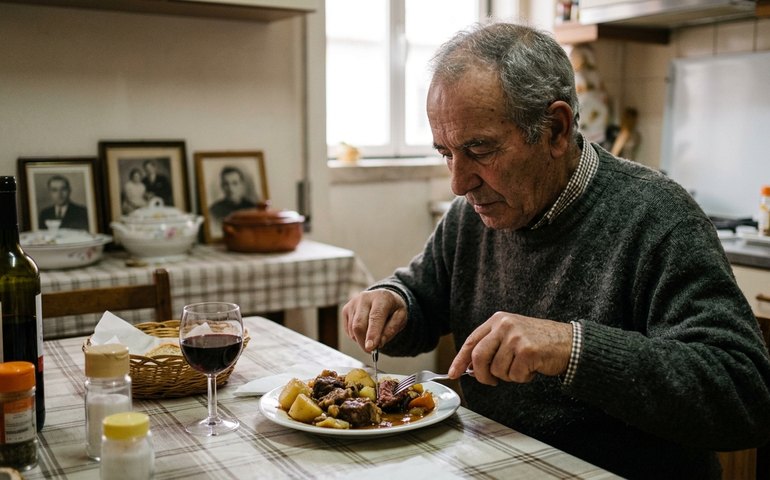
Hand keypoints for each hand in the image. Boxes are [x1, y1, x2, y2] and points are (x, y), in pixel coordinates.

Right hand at [343, 289, 407, 352]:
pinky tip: (365, 331)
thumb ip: (391, 330)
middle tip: (372, 351)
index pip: (375, 317)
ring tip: (372, 336)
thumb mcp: (400, 318)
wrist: (383, 297)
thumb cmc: (393, 309)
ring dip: (361, 340)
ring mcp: (353, 303)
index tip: (371, 347)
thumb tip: (379, 344)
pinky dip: (356, 336)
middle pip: (359, 325)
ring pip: (353, 329)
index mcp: (381, 298)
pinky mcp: (346, 309)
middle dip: (364, 342)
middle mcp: (364, 298)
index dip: (372, 333)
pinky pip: (348, 330)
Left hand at [448, 312, 572, 384]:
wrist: (569, 343)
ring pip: (497, 370)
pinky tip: (532, 369)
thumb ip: (492, 347)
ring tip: (522, 367)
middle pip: (479, 357)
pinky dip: (523, 378)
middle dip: (482, 375)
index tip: (453, 373)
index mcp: (498, 320)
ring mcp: (516, 337)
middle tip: (491, 381)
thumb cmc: (540, 342)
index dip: (460, 359)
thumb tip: (471, 368)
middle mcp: (505, 325)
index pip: (471, 341)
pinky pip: (514, 375)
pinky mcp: (527, 351)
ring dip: (509, 376)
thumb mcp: (512, 335)